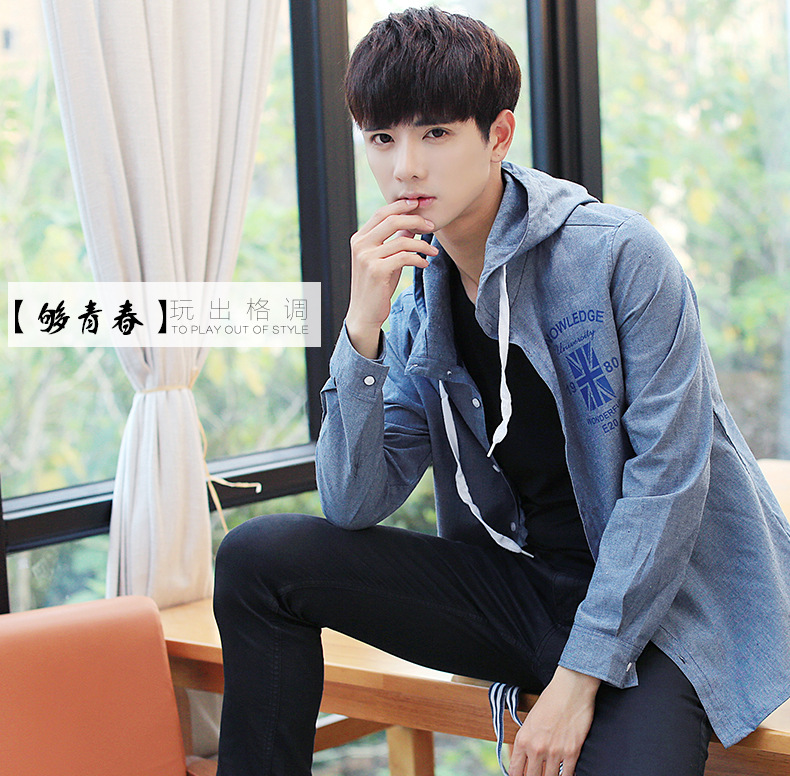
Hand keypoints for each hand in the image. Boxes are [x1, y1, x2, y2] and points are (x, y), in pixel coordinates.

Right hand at [346, 199, 437, 358]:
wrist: (364, 313)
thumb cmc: (376, 286)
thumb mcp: (384, 259)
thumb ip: (394, 240)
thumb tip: (411, 223)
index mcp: (359, 238)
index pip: (382, 213)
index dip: (402, 206)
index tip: (420, 205)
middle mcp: (360, 244)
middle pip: (392, 220)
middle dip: (416, 220)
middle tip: (432, 226)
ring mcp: (366, 257)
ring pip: (402, 240)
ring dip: (423, 244)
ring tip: (433, 251)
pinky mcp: (376, 270)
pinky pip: (404, 257)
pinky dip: (419, 259)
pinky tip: (425, 264)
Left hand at [508, 667, 599, 775]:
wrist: (570, 689)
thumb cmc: (550, 700)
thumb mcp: (531, 720)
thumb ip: (528, 741)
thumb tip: (527, 760)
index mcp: (523, 739)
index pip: (515, 771)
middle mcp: (536, 748)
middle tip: (538, 774)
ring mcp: (554, 752)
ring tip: (549, 772)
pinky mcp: (572, 752)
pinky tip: (564, 773)